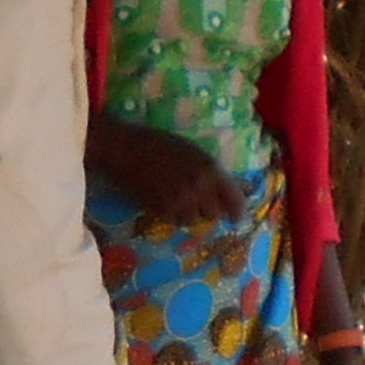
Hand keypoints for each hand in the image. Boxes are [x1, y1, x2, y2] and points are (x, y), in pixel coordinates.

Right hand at [83, 119, 233, 230]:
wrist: (126, 150)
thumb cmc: (159, 144)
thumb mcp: (192, 152)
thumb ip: (211, 171)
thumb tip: (232, 188)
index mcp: (210, 169)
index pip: (234, 199)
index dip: (237, 211)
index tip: (236, 217)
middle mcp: (199, 188)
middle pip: (214, 214)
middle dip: (210, 211)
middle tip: (201, 204)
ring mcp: (180, 201)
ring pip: (194, 220)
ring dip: (191, 214)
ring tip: (180, 201)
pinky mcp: (162, 210)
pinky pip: (175, 221)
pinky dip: (174, 215)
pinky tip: (166, 202)